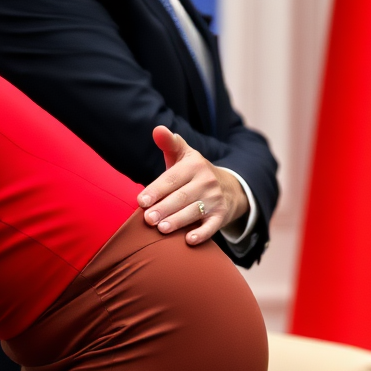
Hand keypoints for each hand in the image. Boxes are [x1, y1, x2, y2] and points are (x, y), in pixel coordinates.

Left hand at [138, 126, 248, 245]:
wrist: (228, 187)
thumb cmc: (194, 172)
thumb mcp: (184, 155)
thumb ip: (169, 143)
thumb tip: (157, 129)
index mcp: (193, 165)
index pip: (171, 179)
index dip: (156, 190)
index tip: (141, 201)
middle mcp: (206, 181)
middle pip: (181, 197)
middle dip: (163, 208)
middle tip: (147, 219)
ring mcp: (215, 199)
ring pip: (194, 212)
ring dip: (177, 221)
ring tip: (161, 229)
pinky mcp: (221, 216)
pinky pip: (212, 227)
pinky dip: (202, 234)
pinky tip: (189, 241)